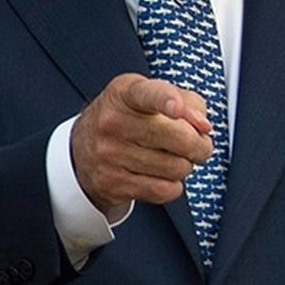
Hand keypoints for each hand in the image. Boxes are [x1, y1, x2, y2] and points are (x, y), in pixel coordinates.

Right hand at [71, 73, 214, 211]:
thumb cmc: (126, 117)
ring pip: (176, 167)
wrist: (81, 148)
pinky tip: (163, 175)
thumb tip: (203, 126)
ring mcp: (110, 155)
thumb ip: (187, 101)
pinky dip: (173, 185)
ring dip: (186, 166)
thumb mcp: (151, 95)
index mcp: (125, 94)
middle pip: (178, 138)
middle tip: (200, 144)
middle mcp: (113, 123)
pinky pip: (164, 191)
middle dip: (200, 145)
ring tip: (175, 158)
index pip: (148, 94)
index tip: (176, 107)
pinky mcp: (113, 184)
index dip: (166, 100)